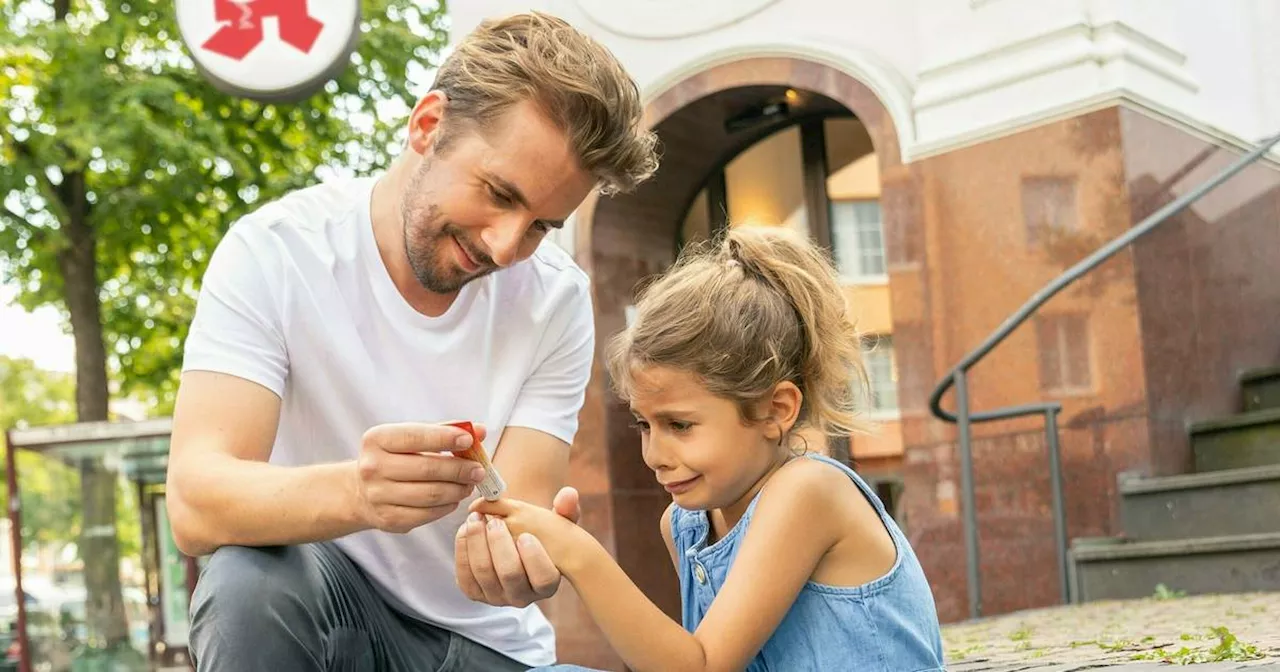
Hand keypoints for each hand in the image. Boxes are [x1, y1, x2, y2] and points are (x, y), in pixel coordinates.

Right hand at [354, 422, 487, 532]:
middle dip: (460, 469)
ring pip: (431, 494)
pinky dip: (448, 506)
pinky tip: (454, 498)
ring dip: (458, 489)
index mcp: (377, 439)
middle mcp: (372, 467)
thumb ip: (444, 431)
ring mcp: (378, 496)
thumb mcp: (411, 438)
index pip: (415, 437)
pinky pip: (428, 514)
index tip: (469, 440)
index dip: (445, 438)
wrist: (362, 491)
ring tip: (470, 484)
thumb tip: (480, 431)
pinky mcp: (389, 519)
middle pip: (427, 469)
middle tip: (479, 469)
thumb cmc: (395, 458)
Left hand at [454, 487, 580, 606]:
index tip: (526, 534)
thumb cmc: (540, 535)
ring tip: (476, 518)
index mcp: (547, 583)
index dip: (534, 557)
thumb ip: (567, 509)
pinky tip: (465, 529)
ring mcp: (497, 598)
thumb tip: (568, 495)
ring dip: (477, 542)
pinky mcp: (475, 593)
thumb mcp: (558, 523)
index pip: (544, 578)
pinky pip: (464, 575)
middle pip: (510, 575)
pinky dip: (463, 550)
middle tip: (494, 521)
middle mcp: (522, 597)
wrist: (514, 548)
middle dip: (500, 544)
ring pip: (484, 573)